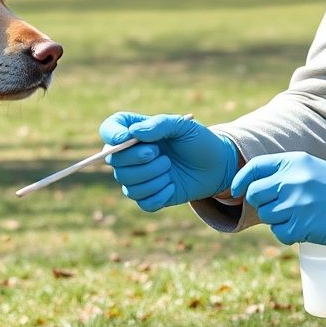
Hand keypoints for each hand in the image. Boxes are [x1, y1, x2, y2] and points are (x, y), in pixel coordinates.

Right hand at [100, 112, 239, 211]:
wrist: (216, 165)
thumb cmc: (197, 141)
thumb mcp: (183, 126)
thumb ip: (160, 124)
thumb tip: (134, 133)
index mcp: (135, 131)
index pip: (109, 129)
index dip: (111, 134)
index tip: (125, 138)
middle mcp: (130, 155)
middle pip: (114, 161)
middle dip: (138, 159)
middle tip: (162, 155)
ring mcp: (138, 177)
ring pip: (127, 185)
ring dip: (152, 177)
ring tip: (170, 168)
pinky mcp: (149, 196)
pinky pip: (143, 202)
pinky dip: (160, 195)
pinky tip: (172, 185)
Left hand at [229, 152, 325, 247]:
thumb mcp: (315, 170)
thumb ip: (289, 174)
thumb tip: (256, 190)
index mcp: (295, 161)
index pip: (255, 167)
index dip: (241, 180)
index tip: (236, 191)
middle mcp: (292, 179)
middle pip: (254, 194)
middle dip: (261, 204)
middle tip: (279, 210)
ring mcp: (296, 202)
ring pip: (266, 216)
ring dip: (278, 221)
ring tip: (301, 218)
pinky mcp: (302, 225)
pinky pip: (279, 233)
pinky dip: (287, 235)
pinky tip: (305, 230)